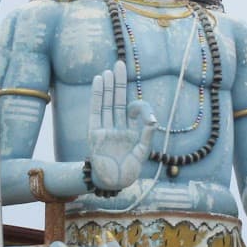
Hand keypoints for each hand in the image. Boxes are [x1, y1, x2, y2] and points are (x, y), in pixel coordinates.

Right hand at [86, 62, 157, 191]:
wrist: (113, 183)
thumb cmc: (128, 171)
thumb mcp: (143, 152)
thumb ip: (147, 134)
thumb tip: (152, 119)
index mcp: (130, 132)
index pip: (132, 110)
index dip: (139, 106)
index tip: (143, 112)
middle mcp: (116, 128)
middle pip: (117, 100)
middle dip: (118, 83)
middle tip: (120, 64)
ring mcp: (105, 129)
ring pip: (106, 103)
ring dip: (107, 86)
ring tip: (108, 71)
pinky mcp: (94, 133)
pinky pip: (95, 111)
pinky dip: (97, 96)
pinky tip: (98, 82)